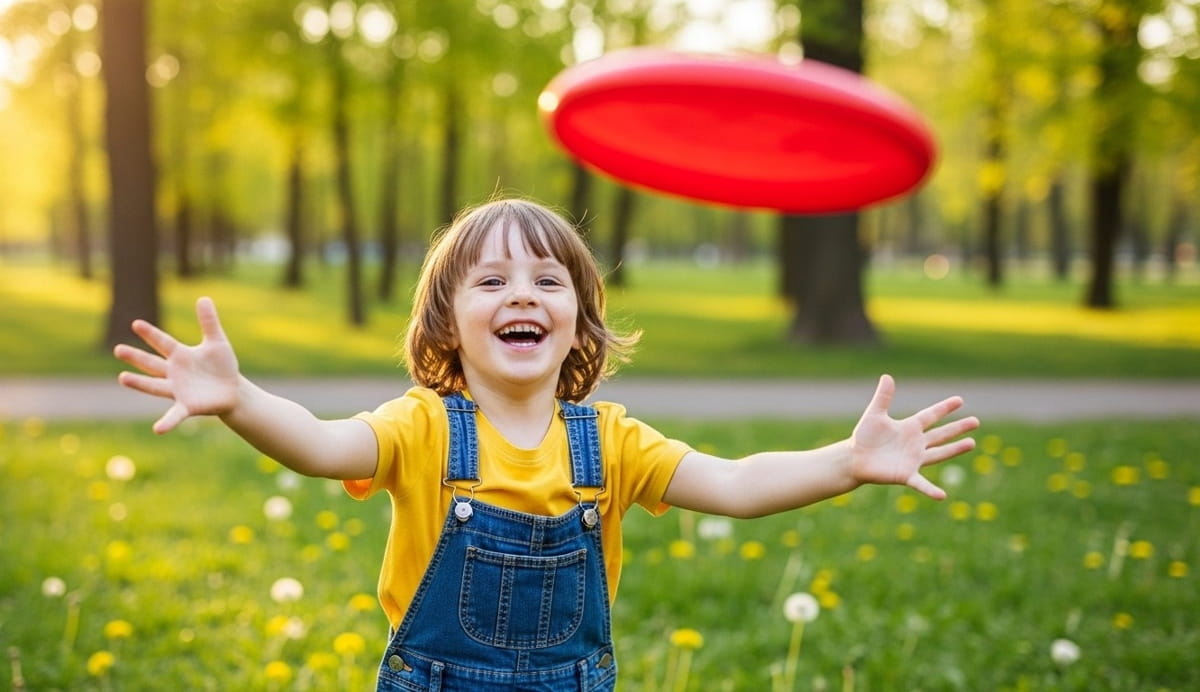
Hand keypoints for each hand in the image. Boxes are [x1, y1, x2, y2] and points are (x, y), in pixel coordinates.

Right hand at [113, 297, 239, 433]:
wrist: (233, 391)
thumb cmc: (222, 367)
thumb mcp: (217, 343)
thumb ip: (209, 322)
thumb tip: (204, 298)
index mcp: (181, 356)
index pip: (163, 342)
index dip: (151, 334)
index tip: (136, 323)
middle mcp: (175, 373)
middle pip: (152, 363)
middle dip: (136, 357)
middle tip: (117, 349)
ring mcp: (178, 390)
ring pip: (155, 386)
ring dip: (139, 384)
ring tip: (122, 378)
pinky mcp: (188, 406)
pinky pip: (174, 415)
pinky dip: (167, 422)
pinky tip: (157, 429)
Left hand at [849, 374, 978, 499]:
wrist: (854, 458)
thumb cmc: (864, 437)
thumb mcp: (874, 415)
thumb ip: (883, 397)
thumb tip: (887, 376)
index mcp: (909, 427)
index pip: (930, 415)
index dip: (944, 408)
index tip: (960, 400)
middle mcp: (915, 443)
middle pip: (940, 434)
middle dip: (957, 428)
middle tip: (976, 421)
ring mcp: (913, 459)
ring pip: (939, 454)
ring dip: (954, 449)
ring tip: (972, 443)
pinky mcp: (906, 475)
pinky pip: (921, 483)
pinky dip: (931, 490)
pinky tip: (942, 496)